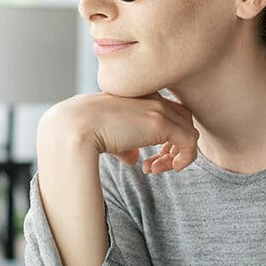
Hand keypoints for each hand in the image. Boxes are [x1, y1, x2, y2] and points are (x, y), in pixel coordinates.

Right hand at [39, 92, 199, 173]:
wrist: (75, 126)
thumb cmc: (84, 130)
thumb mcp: (107, 136)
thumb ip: (125, 144)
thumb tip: (134, 158)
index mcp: (139, 95)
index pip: (167, 111)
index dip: (165, 136)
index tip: (148, 157)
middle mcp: (152, 98)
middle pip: (182, 120)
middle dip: (173, 145)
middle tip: (154, 165)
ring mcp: (158, 109)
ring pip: (189, 132)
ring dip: (176, 156)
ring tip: (155, 169)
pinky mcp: (161, 124)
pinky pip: (190, 143)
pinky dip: (182, 160)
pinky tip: (159, 170)